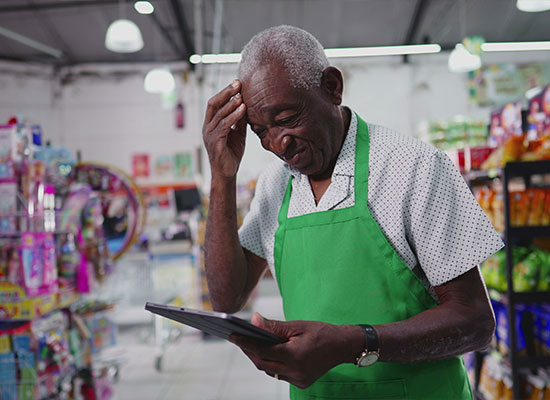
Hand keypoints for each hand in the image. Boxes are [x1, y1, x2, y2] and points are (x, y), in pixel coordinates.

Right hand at [203, 80, 246, 178]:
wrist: (227, 173)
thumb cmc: (231, 154)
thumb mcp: (238, 133)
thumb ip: (239, 120)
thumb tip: (245, 104)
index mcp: (211, 124)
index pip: (215, 103)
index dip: (225, 92)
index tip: (237, 83)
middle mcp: (207, 127)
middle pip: (213, 104)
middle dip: (226, 93)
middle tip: (238, 83)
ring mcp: (209, 135)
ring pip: (219, 114)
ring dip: (231, 103)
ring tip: (241, 96)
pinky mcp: (215, 143)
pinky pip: (224, 126)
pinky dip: (234, 116)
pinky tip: (243, 109)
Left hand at [229, 313, 358, 388]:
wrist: (343, 346)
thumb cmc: (321, 332)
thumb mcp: (297, 325)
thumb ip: (274, 326)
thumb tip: (254, 320)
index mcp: (294, 355)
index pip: (262, 350)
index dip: (245, 343)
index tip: (231, 335)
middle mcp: (295, 371)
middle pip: (262, 363)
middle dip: (248, 351)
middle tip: (237, 339)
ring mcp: (298, 379)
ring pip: (270, 370)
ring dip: (259, 358)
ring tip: (249, 345)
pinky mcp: (301, 383)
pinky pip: (279, 374)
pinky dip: (271, 364)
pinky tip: (267, 353)